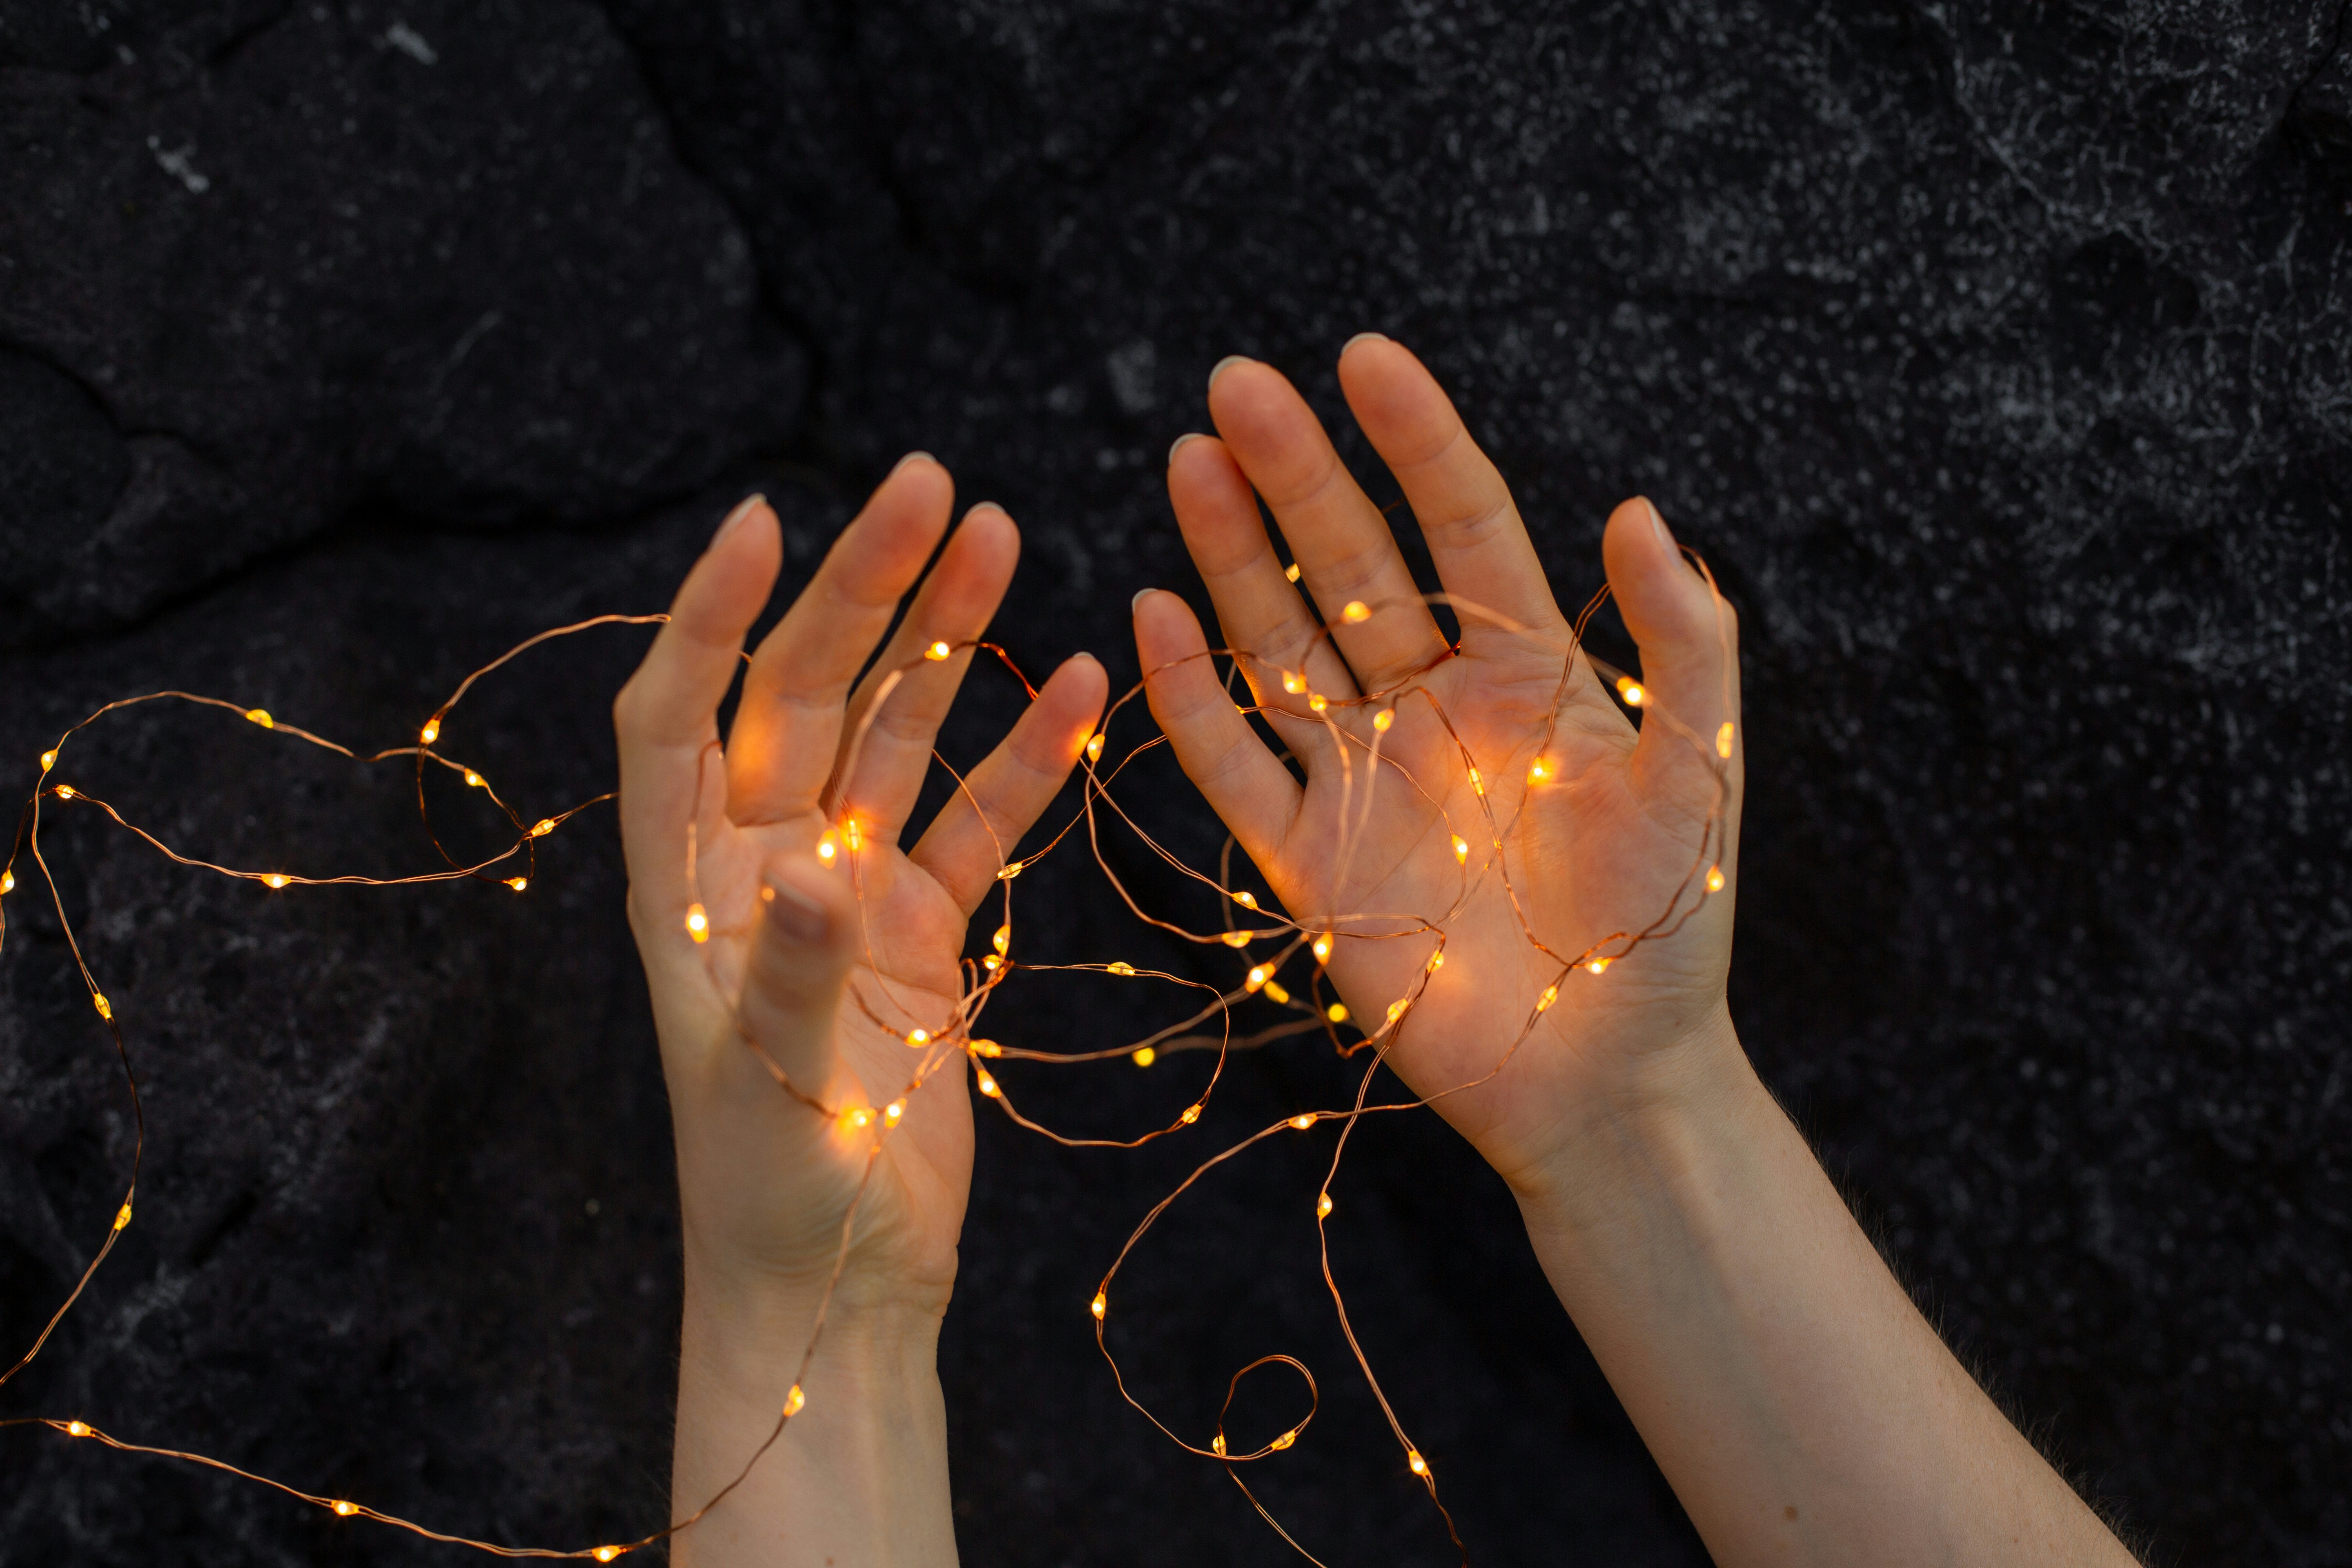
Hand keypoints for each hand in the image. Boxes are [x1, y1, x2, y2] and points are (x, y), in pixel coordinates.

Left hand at [614, 459, 1106, 1324]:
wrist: (844, 1286)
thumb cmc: (775, 1201)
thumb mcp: (774, 1093)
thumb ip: (791, 973)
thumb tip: (815, 869)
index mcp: (687, 889)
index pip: (677, 716)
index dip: (710, 615)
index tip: (766, 518)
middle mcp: (760, 865)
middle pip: (806, 696)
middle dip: (863, 591)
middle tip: (931, 490)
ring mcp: (846, 889)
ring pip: (896, 735)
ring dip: (946, 642)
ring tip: (1002, 538)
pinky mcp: (918, 930)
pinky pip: (974, 821)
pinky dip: (1022, 756)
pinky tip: (1076, 686)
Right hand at [1131, 338, 1738, 1191]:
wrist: (1605, 1078)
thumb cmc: (1667, 931)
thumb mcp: (1702, 778)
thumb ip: (1685, 646)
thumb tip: (1640, 509)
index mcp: (1525, 672)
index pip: (1460, 524)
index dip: (1412, 439)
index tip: (1361, 357)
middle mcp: (1431, 706)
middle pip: (1349, 566)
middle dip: (1295, 474)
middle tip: (1235, 385)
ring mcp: (1362, 778)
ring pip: (1279, 642)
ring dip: (1230, 556)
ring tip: (1190, 461)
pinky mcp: (1306, 860)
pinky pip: (1231, 763)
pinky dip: (1188, 695)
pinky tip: (1153, 613)